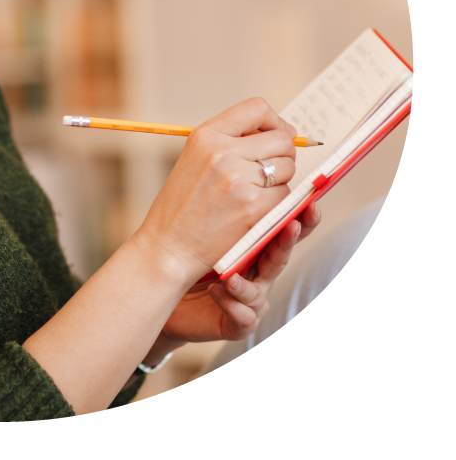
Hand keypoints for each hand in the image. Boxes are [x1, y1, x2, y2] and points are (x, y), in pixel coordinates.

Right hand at [136, 98, 298, 281]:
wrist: (168, 246)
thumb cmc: (182, 205)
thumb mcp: (195, 158)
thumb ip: (229, 141)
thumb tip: (278, 131)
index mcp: (206, 135)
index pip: (257, 109)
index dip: (275, 121)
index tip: (277, 134)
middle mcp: (222, 152)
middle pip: (281, 139)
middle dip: (284, 153)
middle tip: (271, 169)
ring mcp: (239, 179)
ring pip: (287, 167)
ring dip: (280, 180)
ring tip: (255, 192)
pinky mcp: (253, 207)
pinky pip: (285, 195)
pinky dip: (277, 204)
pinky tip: (253, 211)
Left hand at [146, 201, 321, 356]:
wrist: (165, 286)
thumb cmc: (189, 249)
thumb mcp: (207, 214)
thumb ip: (229, 190)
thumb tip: (240, 151)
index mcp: (255, 241)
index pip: (283, 225)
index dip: (298, 212)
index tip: (307, 196)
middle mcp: (259, 269)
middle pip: (281, 255)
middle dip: (289, 239)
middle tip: (294, 223)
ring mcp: (251, 297)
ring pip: (262, 290)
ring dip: (255, 277)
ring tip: (241, 268)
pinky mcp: (236, 321)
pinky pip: (243, 315)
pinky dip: (232, 302)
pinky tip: (219, 290)